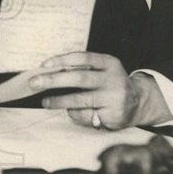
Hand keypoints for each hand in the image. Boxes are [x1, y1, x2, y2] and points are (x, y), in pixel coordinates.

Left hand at [27, 52, 141, 128]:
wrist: (137, 103)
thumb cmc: (110, 83)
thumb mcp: (102, 70)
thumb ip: (82, 68)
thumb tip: (49, 71)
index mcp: (109, 64)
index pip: (83, 58)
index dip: (63, 60)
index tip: (44, 64)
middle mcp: (113, 80)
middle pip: (79, 78)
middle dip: (54, 80)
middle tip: (35, 82)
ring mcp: (113, 99)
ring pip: (79, 100)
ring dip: (58, 101)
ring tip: (45, 101)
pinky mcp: (111, 116)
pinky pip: (85, 115)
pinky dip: (74, 113)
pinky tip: (72, 111)